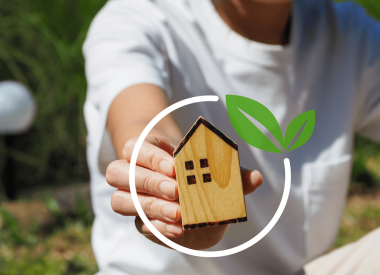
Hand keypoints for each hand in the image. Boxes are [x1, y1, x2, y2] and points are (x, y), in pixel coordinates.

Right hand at [106, 135, 262, 249]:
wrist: (196, 202)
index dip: (150, 156)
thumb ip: (234, 174)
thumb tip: (256, 178)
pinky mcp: (142, 222)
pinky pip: (139, 225)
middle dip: (148, 181)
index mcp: (148, 151)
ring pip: (119, 200)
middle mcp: (134, 174)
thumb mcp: (219, 170)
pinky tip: (178, 228)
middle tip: (176, 190)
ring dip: (148, 206)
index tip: (174, 165)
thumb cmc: (201, 175)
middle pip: (119, 172)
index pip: (135, 147)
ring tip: (177, 212)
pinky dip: (158, 227)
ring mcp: (134, 199)